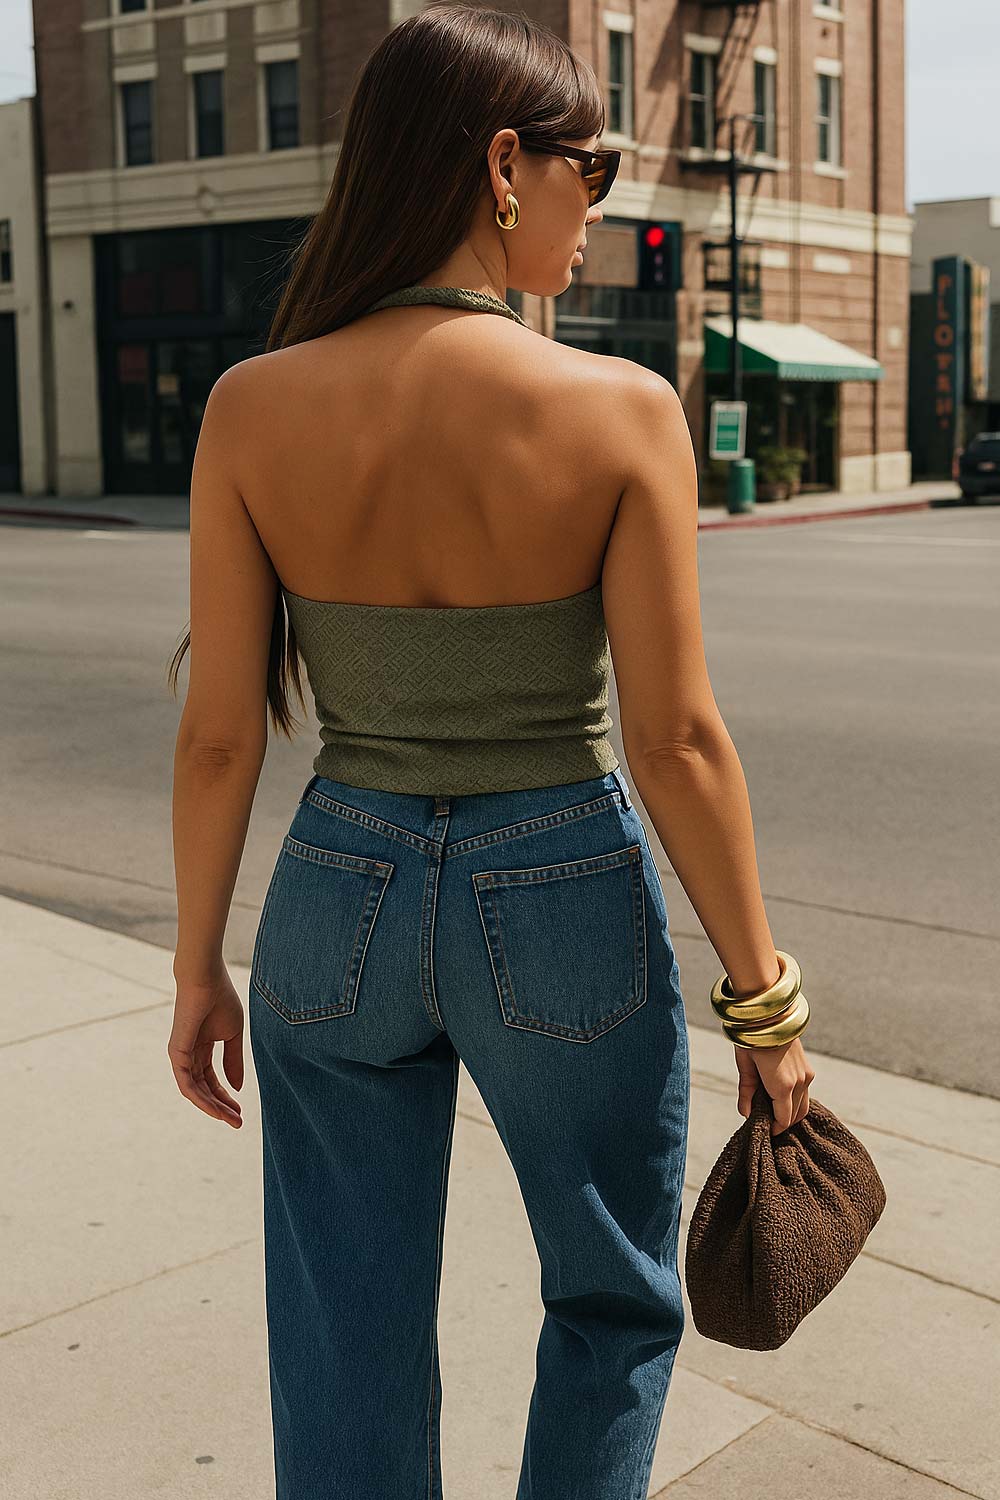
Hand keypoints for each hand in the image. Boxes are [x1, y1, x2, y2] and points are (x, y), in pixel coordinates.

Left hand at [167, 966, 244, 1127]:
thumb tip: (237, 1087)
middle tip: (238, 1123)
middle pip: (204, 1088)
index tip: (241, 1111)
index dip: (226, 1096)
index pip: (212, 1079)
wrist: (206, 979)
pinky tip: (216, 1109)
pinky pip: (188, 1084)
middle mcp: (189, 1054)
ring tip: (231, 1120)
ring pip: (195, 1091)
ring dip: (213, 1107)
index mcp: (202, 1047)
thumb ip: (233, 1061)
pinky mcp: (177, 1054)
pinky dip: (202, 1099)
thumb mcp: (233, 1035)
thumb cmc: (220, 999)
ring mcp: (181, 1055)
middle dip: (221, 1106)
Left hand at [734, 1035, 814, 1136]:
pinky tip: (780, 1097)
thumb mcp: (744, 1065)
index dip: (774, 1129)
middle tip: (766, 1123)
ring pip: (803, 1105)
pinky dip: (795, 1100)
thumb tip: (745, 1114)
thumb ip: (746, 1092)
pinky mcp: (808, 1068)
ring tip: (772, 1111)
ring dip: (790, 1112)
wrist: (769, 1013)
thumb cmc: (752, 1038)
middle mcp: (800, 1083)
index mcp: (783, 1086)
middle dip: (781, 1123)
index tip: (764, 1131)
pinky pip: (805, 1093)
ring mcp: (806, 1075)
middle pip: (794, 1115)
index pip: (783, 1120)